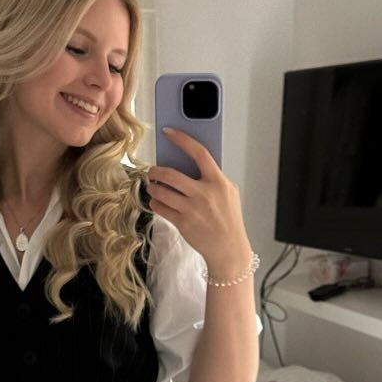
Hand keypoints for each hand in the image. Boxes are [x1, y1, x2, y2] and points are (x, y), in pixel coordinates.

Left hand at [147, 127, 252, 274]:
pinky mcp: (183, 223)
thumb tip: (190, 165)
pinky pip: (160, 209)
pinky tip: (156, 201)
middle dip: (156, 171)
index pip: (199, 152)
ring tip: (153, 187)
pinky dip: (155, 203)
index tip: (168, 132)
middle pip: (171, 174)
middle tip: (152, 171)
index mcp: (218, 182)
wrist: (228, 248)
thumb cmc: (228, 220)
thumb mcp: (228, 193)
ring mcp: (192, 209)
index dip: (182, 139)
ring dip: (153, 188)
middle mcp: (204, 194)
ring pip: (161, 192)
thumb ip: (213, 178)